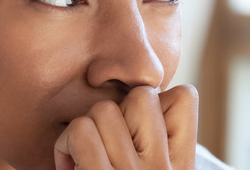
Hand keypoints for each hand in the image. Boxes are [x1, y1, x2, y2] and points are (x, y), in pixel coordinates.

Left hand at [53, 85, 197, 169]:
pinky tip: (69, 164)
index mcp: (181, 166)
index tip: (134, 129)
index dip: (154, 101)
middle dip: (115, 111)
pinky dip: (65, 145)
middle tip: (107, 143)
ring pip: (104, 109)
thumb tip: (143, 87)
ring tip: (85, 156)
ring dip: (84, 130)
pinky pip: (81, 130)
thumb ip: (153, 139)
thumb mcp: (151, 168)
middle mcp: (163, 169)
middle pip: (141, 95)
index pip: (185, 97)